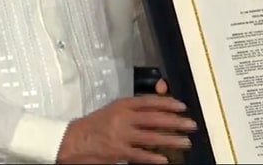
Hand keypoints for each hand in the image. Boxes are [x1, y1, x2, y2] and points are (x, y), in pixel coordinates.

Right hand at [56, 79, 195, 163]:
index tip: (182, 107)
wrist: (71, 140)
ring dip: (171, 140)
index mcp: (123, 105)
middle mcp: (124, 118)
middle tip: (191, 125)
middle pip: (156, 118)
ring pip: (152, 137)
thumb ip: (134, 109)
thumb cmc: (95, 125)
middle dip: (176, 122)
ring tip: (185, 142)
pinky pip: (139, 155)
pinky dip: (153, 158)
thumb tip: (158, 109)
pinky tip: (165, 160)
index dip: (168, 103)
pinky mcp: (117, 152)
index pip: (151, 102)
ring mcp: (121, 135)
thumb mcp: (114, 110)